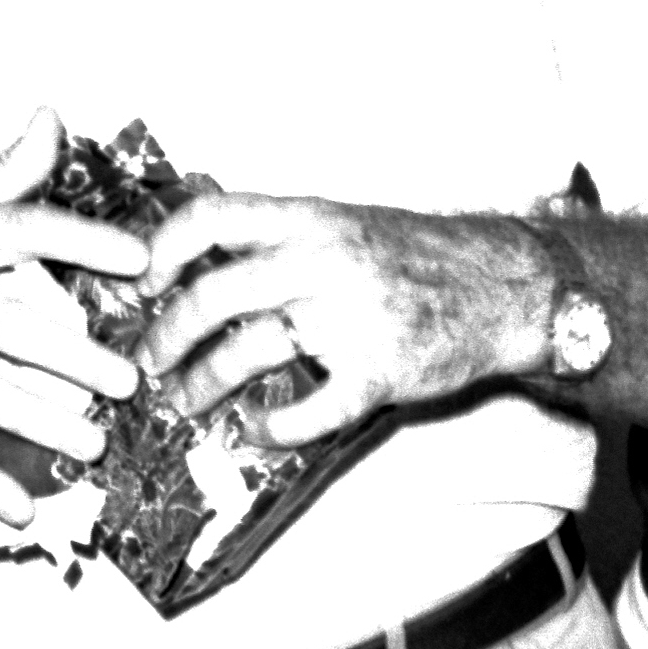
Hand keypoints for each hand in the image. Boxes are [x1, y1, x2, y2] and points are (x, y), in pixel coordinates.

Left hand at [132, 193, 546, 446]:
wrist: (507, 285)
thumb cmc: (418, 255)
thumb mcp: (345, 222)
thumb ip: (280, 238)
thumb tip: (198, 260)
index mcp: (310, 218)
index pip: (211, 217)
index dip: (163, 248)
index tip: (140, 282)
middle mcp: (324, 261)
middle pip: (215, 294)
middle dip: (168, 335)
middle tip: (150, 363)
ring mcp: (352, 318)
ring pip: (251, 351)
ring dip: (206, 383)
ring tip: (186, 402)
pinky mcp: (380, 372)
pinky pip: (312, 410)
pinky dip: (275, 427)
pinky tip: (256, 431)